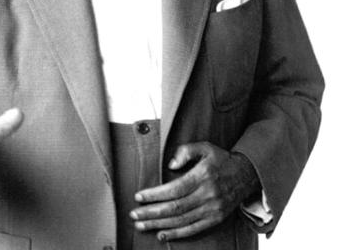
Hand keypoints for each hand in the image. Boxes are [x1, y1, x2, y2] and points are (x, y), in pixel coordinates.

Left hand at [130, 142, 259, 241]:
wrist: (247, 174)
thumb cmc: (221, 159)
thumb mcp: (205, 147)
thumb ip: (186, 151)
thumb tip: (170, 165)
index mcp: (203, 176)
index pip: (174, 189)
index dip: (155, 194)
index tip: (139, 196)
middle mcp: (207, 195)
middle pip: (175, 207)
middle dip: (151, 212)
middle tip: (134, 214)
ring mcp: (212, 209)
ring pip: (181, 220)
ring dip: (159, 224)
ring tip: (141, 225)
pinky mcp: (216, 219)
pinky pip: (193, 229)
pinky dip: (177, 234)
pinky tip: (161, 234)